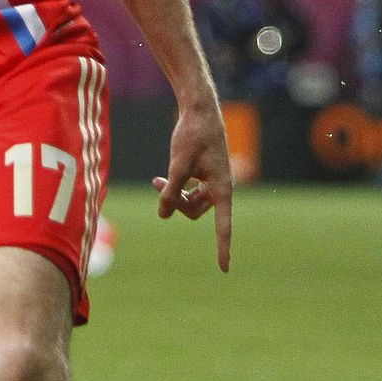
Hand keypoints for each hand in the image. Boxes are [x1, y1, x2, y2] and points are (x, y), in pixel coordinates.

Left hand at [151, 99, 233, 272]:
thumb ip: (171, 191)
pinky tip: (163, 178)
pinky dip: (176, 187)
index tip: (224, 269)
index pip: (223, 226)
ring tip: (157, 179)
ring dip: (174, 194)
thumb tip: (164, 216)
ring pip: (191, 202)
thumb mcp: (178, 164)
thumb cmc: (193, 135)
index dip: (222, 247)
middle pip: (196, 211)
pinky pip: (189, 191)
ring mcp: (212, 182)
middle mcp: (220, 188)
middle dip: (176, 203)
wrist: (198, 111)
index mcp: (222, 189)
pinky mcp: (204, 175)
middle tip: (158, 182)